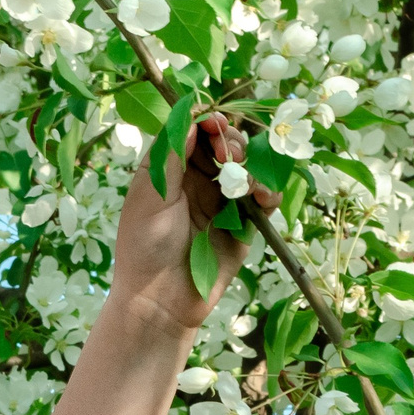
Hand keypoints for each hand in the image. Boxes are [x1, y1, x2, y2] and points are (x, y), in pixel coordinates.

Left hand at [107, 110, 248, 332]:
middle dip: (231, 142)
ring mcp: (222, 201)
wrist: (161, 299)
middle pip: (225, 143)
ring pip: (247, 167)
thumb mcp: (151, 194)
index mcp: (170, 169)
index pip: (194, 132)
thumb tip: (192, 115)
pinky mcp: (243, 225)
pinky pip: (264, 199)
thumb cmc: (145, 245)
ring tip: (242, 182)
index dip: (207, 123)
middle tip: (228, 156)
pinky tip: (263, 196)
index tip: (215, 125)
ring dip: (250, 165)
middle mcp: (197, 180)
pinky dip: (269, 191)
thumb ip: (173, 154)